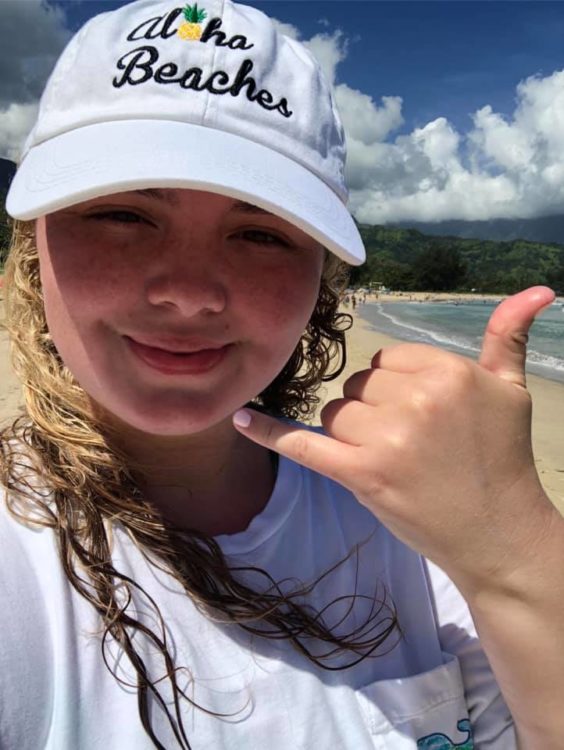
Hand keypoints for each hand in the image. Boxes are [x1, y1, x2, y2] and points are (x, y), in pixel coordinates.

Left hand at [233, 286, 556, 593]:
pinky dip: (268, 432)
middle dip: (374, 409)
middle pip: (358, 385)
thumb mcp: (511, 391)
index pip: (387, 359)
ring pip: (335, 412)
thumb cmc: (502, 458)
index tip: (422, 415)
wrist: (499, 533)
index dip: (398, 386)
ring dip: (351, 432)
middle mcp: (416, 399)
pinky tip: (238, 418)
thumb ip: (508, 336)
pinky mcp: (361, 476)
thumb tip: (541, 288)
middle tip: (410, 443)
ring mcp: (386, 440)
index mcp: (448, 371)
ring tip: (392, 458)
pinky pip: (302, 445)